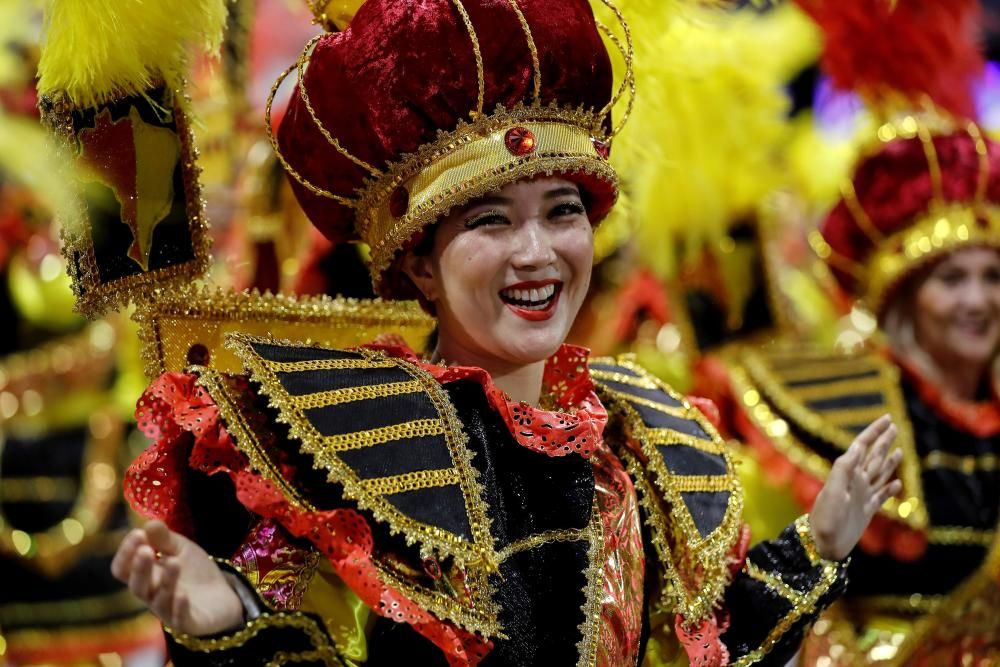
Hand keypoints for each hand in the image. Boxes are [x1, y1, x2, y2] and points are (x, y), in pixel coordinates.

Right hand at [111, 520, 244, 635]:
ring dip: (166, 582)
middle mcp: (152, 596)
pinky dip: (180, 608)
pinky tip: (183, 596)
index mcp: (146, 576)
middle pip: (137, 586)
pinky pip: (180, 619)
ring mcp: (169, 611)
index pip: (123, 569)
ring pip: (159, 601)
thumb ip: (165, 539)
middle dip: (140, 568)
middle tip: (145, 550)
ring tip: (175, 562)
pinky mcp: (188, 623)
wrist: (222, 597)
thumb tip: (148, 523)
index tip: (137, 534)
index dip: (126, 553)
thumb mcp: (181, 550)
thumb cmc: (194, 572)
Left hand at [809, 414, 902, 560]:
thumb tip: (857, 447)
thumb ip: (844, 469)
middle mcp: (856, 481)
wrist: (823, 544)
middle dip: (884, 440)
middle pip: (874, 456)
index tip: (887, 418)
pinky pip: (881, 496)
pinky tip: (897, 484)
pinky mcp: (867, 511)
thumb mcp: (833, 491)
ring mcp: (862, 496)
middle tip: (895, 426)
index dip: (874, 431)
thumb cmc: (825, 518)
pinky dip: (890, 489)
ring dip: (889, 461)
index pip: (863, 446)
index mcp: (848, 473)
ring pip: (880, 473)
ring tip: (899, 450)